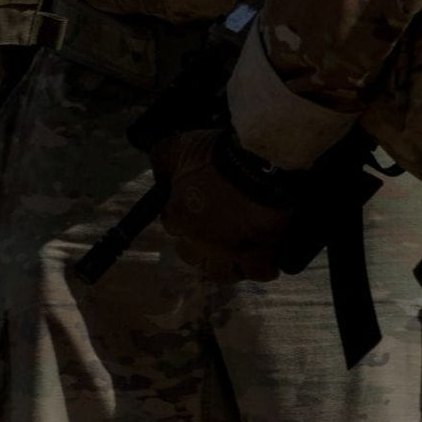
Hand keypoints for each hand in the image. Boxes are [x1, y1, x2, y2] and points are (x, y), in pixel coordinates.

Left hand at [152, 129, 293, 282]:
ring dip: (225, 265)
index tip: (188, 206)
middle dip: (196, 247)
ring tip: (233, 254)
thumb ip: (162, 159)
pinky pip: (259, 273)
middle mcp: (201, 242)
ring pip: (222, 274)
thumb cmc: (214, 156)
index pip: (171, 224)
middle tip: (208, 233)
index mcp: (180, 217)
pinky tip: (264, 258)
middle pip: (191, 256)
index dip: (179, 215)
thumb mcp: (178, 147)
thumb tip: (157, 168)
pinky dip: (261, 267)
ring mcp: (231, 252)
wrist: (257, 165)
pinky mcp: (259, 255)